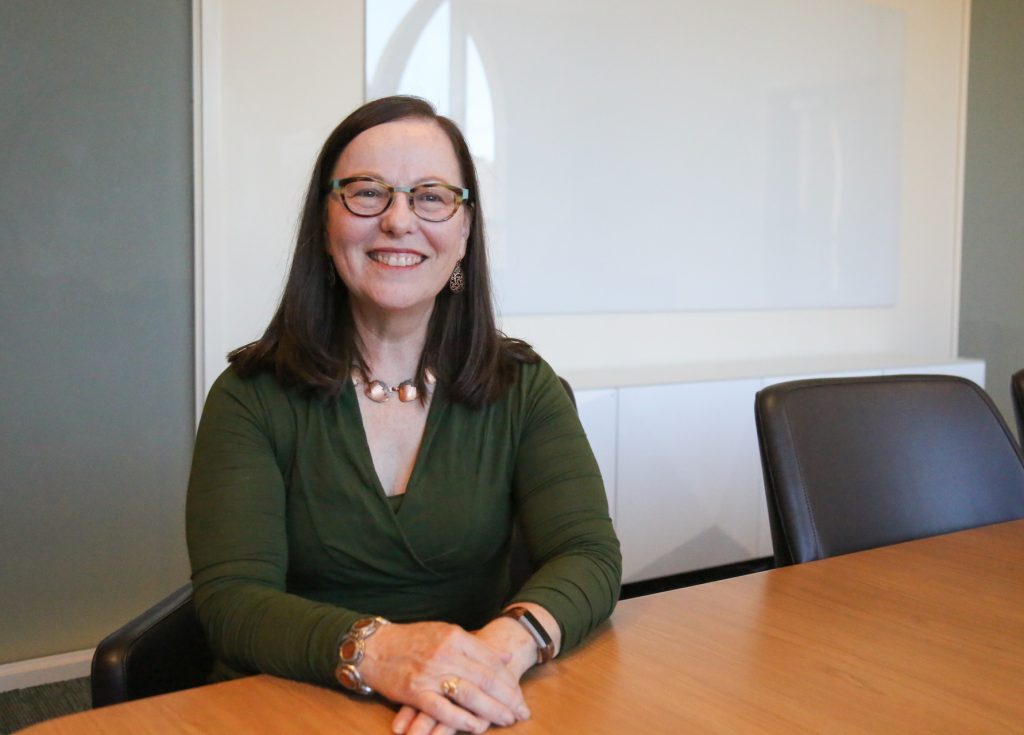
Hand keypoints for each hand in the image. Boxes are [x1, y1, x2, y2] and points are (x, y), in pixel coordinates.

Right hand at [359, 621, 529, 733]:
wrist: (374, 647)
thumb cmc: (411, 640)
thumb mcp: (445, 633)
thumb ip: (475, 645)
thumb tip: (504, 659)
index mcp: (455, 636)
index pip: (491, 660)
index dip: (509, 679)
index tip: (520, 694)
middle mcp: (445, 653)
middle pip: (486, 678)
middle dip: (508, 697)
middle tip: (522, 711)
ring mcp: (430, 673)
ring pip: (470, 694)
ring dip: (492, 710)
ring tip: (507, 719)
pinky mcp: (415, 691)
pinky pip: (443, 709)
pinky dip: (462, 720)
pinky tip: (477, 726)